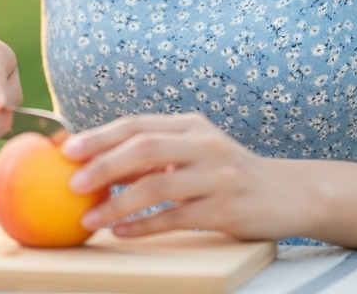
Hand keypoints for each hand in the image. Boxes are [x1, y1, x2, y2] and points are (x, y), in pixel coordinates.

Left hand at [60, 113, 314, 240]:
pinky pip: (176, 218)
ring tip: (88, 217)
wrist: (289, 193)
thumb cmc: (228, 172)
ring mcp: (217, 176)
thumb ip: (154, 153)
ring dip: (117, 204)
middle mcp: (204, 145)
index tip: (67, 150)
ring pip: (157, 187)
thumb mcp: (195, 151)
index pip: (137, 125)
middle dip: (103, 165)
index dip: (100, 136)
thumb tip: (95, 161)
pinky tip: (120, 231)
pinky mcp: (225, 209)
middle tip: (72, 183)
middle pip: (144, 149)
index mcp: (191, 125)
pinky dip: (144, 226)